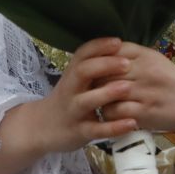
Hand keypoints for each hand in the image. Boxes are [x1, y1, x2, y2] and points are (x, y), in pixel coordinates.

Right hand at [32, 38, 143, 152]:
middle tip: (127, 63)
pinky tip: (132, 123)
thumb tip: (121, 47)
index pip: (82, 54)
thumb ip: (93, 66)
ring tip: (128, 87)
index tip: (118, 42)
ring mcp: (73, 111)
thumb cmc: (68, 99)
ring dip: (107, 93)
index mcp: (72, 74)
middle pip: (82, 72)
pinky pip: (96, 130)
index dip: (99, 46)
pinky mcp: (79, 132)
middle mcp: (70, 90)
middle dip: (104, 65)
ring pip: (87, 101)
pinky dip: (114, 127)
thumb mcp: (75, 80)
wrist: (42, 128)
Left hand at [92, 43, 174, 135]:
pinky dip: (109, 115)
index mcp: (144, 55)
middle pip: (104, 72)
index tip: (92, 71)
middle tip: (91, 90)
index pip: (109, 52)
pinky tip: (113, 116)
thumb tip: (100, 57)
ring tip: (100, 103)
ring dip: (100, 100)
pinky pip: (115, 112)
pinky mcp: (146, 112)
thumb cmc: (173, 80)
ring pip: (106, 93)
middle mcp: (143, 70)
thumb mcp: (154, 60)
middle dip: (94, 82)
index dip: (96, 61)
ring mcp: (144, 92)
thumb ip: (130, 57)